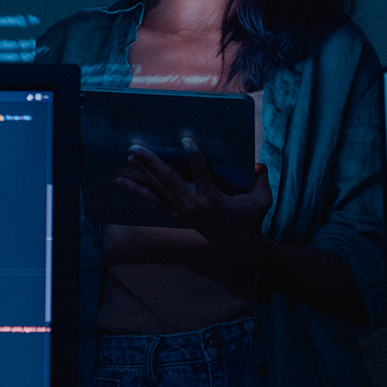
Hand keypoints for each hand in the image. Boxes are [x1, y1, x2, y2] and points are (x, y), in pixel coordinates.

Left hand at [118, 136, 271, 259]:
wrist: (236, 246)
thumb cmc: (250, 219)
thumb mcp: (262, 200)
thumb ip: (261, 180)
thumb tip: (258, 164)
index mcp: (212, 199)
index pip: (201, 173)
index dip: (194, 156)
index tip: (186, 139)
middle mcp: (192, 204)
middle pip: (168, 179)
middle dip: (150, 162)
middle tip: (135, 148)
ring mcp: (181, 209)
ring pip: (158, 188)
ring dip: (142, 172)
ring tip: (128, 158)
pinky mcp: (176, 212)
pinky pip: (154, 199)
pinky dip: (139, 190)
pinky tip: (124, 181)